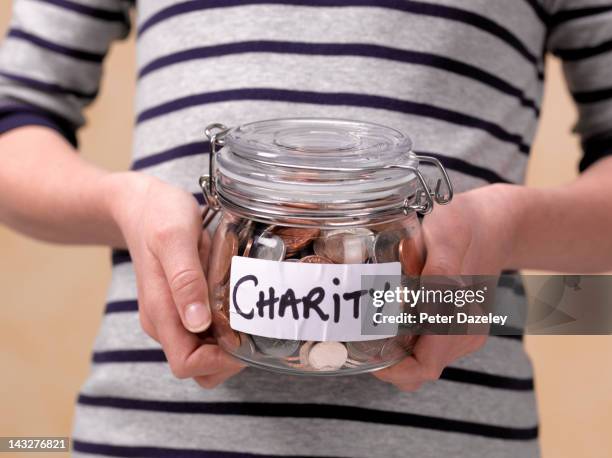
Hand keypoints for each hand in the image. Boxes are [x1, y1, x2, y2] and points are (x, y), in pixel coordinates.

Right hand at [103, 172, 243, 387]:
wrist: (141, 204)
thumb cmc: (158, 216)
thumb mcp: (175, 238)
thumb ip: (185, 279)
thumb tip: (196, 322)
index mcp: (160, 312)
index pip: (186, 364)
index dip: (218, 362)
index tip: (244, 338)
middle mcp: (165, 321)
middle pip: (198, 366)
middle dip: (228, 358)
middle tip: (253, 327)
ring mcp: (172, 315)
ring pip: (204, 352)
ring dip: (229, 344)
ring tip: (249, 313)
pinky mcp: (182, 306)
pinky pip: (205, 333)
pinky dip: (225, 328)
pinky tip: (239, 304)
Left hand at [373, 184, 519, 390]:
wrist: (494, 223)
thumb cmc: (466, 225)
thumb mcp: (450, 236)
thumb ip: (440, 270)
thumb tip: (426, 303)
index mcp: (461, 318)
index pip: (423, 367)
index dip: (393, 370)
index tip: (365, 354)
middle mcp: (465, 332)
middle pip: (418, 368)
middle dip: (387, 359)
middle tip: (358, 332)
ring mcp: (463, 331)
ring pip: (422, 360)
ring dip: (396, 350)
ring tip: (371, 321)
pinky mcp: (458, 325)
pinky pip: (427, 345)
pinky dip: (406, 339)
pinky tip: (391, 313)